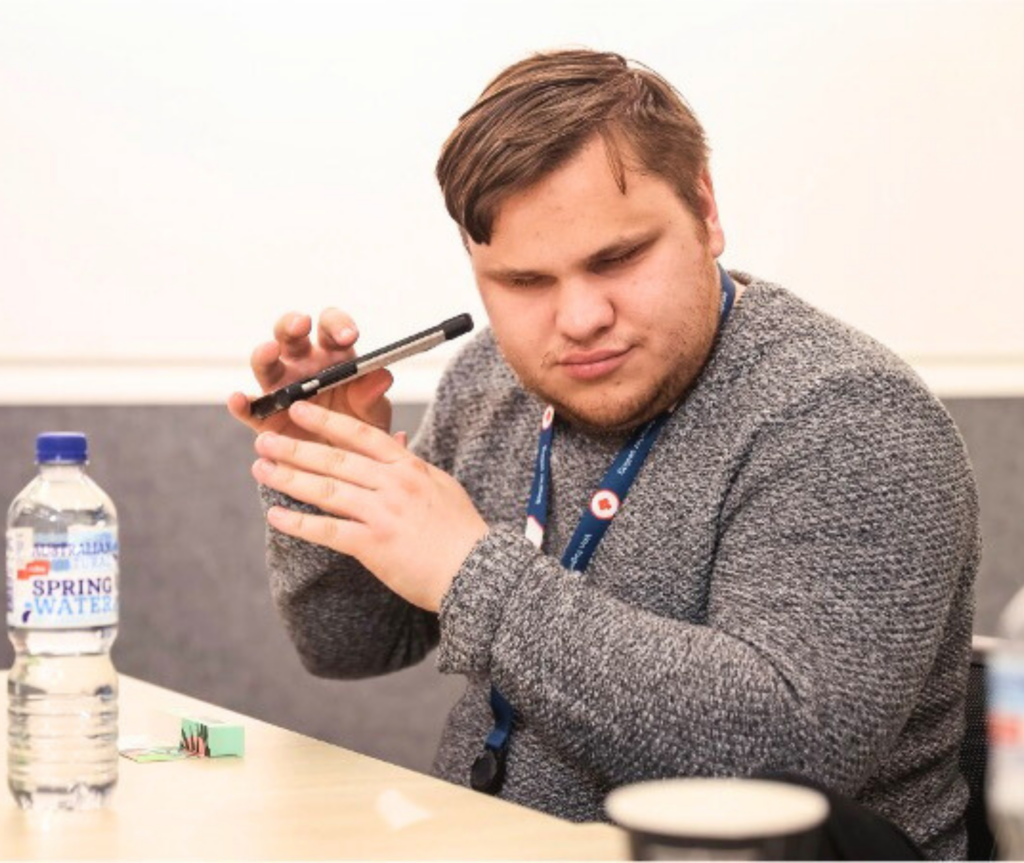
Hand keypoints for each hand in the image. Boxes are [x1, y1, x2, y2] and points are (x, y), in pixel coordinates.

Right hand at [227, 308, 394, 443]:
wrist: (344, 468)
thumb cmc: (360, 429)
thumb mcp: (373, 415)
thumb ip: (373, 396)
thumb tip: (383, 376)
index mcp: (334, 356)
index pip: (331, 328)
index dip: (337, 325)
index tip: (348, 335)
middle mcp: (303, 365)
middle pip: (291, 335)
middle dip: (293, 324)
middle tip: (302, 324)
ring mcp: (281, 388)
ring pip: (266, 363)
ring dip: (265, 353)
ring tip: (269, 350)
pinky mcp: (265, 417)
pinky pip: (250, 407)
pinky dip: (242, 402)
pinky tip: (239, 399)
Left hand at [252, 401, 487, 611]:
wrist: (476, 571)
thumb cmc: (462, 532)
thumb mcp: (440, 487)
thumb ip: (414, 469)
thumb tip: (400, 451)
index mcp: (409, 467)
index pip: (361, 435)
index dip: (326, 420)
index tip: (299, 409)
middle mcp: (393, 485)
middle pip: (335, 459)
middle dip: (295, 447)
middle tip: (265, 439)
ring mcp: (382, 513)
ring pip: (326, 490)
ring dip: (288, 478)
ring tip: (261, 469)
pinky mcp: (373, 545)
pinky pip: (327, 530)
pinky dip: (298, 523)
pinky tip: (276, 515)